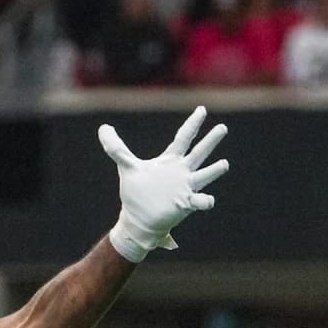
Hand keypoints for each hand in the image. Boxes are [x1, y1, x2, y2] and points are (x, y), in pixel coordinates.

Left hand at [99, 106, 229, 261]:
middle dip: (210, 141)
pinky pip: (199, 201)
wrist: (139, 218)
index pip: (184, 138)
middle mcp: (182, 171)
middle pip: (199, 152)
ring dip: (214, 170)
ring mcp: (186, 187)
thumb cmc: (137, 192)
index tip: (202, 109)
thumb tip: (103, 128)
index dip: (193, 124)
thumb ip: (116, 148)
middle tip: (223, 127)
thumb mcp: (127, 166)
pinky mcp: (185, 203)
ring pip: (204, 175)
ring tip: (224, 164)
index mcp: (170, 160)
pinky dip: (205, 200)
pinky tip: (207, 200)